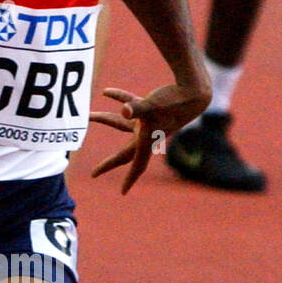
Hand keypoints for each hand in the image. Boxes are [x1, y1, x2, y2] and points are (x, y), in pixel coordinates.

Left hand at [90, 81, 209, 192]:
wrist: (193, 90)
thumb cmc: (173, 101)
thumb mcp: (151, 106)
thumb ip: (135, 108)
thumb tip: (125, 110)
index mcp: (147, 141)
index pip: (136, 165)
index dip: (129, 179)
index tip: (122, 192)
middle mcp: (147, 136)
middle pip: (124, 154)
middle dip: (109, 163)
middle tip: (95, 174)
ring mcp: (148, 123)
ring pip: (120, 124)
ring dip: (104, 119)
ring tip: (88, 115)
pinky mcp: (150, 109)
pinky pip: (130, 105)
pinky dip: (118, 98)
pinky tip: (106, 92)